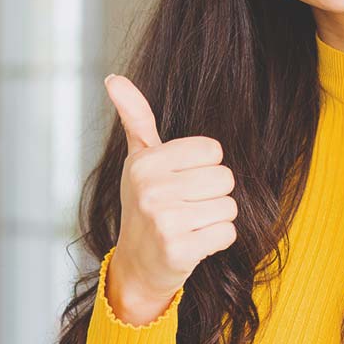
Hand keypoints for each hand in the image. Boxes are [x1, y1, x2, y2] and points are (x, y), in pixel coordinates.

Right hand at [102, 74, 236, 323]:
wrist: (137, 264)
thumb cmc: (146, 205)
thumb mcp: (139, 159)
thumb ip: (135, 118)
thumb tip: (114, 78)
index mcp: (145, 163)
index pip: (213, 150)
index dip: (205, 167)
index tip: (182, 182)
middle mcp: (151, 189)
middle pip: (225, 178)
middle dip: (214, 195)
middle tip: (188, 207)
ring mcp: (164, 221)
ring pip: (230, 207)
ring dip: (216, 218)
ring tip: (190, 225)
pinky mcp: (179, 250)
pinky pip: (228, 233)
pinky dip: (217, 240)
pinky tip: (194, 243)